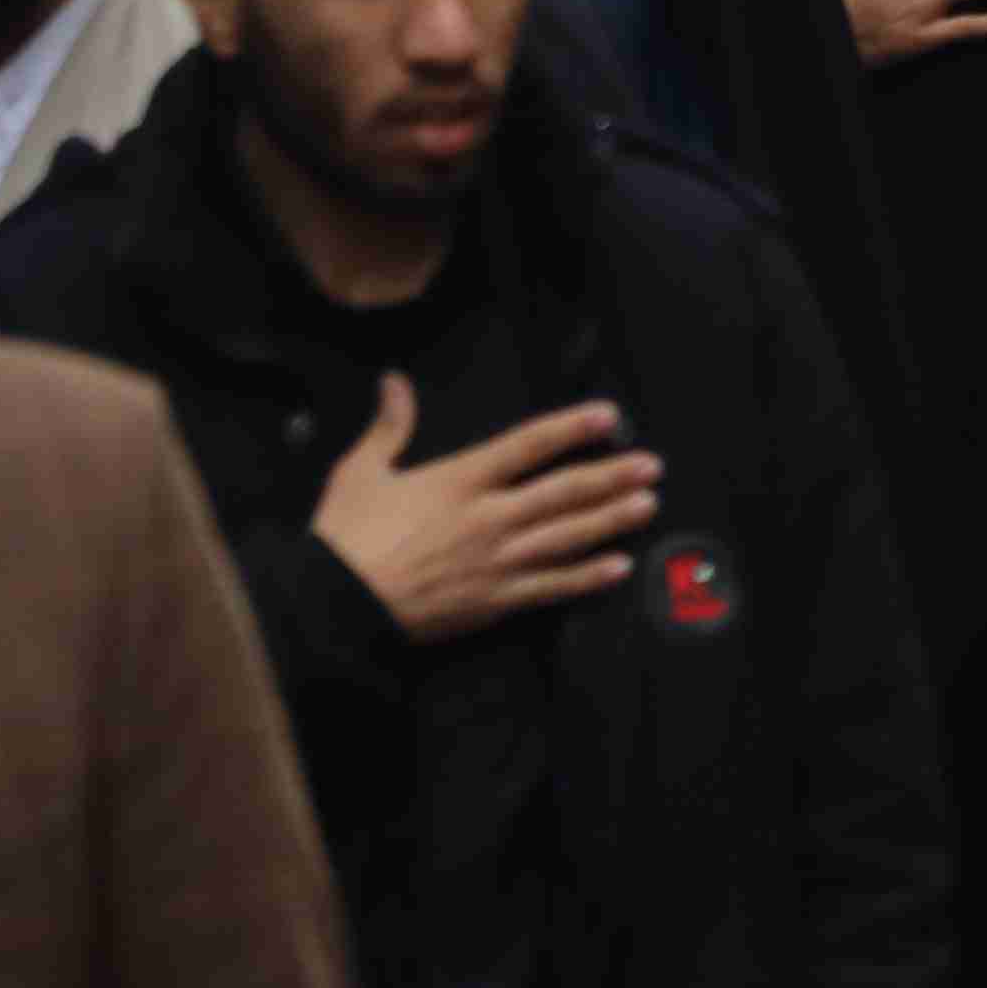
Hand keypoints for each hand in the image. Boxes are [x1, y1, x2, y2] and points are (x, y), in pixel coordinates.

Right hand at [311, 376, 663, 639]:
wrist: (334, 605)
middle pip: (564, 491)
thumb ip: (389, 427)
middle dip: (612, 477)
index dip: (572, 427)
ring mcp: (497, 561)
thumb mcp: (359, 472)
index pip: (528, 445)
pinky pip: (551, 587)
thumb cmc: (344, 537)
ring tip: (647, 506)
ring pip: (568, 537)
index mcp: (460, 481)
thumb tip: (394, 381)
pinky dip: (587, 577)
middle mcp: (489, 517)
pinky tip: (617, 568)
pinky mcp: (494, 601)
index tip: (608, 416)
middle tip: (652, 466)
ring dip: (611, 520)